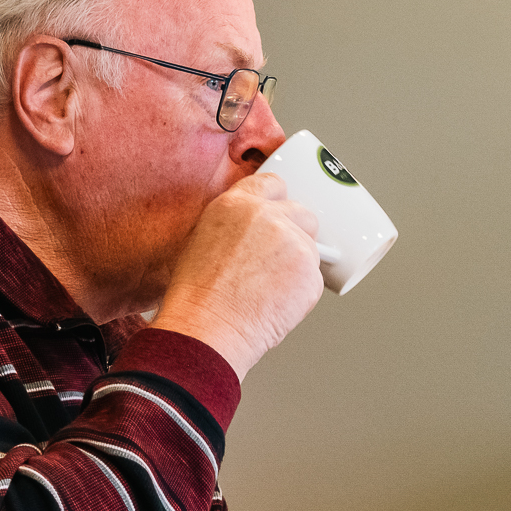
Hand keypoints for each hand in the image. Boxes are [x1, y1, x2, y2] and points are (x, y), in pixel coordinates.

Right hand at [152, 173, 323, 378]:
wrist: (208, 327)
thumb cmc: (197, 294)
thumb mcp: (202, 239)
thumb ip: (235, 223)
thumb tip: (255, 229)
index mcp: (237, 204)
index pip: (274, 184)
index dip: (278, 202)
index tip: (279, 214)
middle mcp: (269, 217)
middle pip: (302, 213)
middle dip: (296, 233)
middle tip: (277, 260)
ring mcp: (294, 243)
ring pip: (311, 247)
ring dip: (298, 263)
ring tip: (269, 288)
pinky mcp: (310, 272)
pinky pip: (314, 277)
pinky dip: (302, 290)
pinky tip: (277, 302)